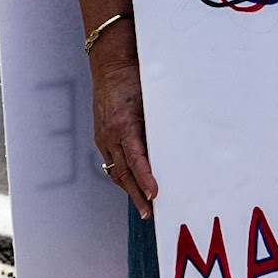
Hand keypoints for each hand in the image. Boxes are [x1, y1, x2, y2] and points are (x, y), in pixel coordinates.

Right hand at [92, 39, 157, 217]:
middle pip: (123, 173)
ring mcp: (102, 137)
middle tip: (150, 213)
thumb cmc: (136, 79)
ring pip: (115, 171)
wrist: (111, 64)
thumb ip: (159, 124)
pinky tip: (132, 184)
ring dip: (129, 189)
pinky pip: (111, 161)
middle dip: (137, 195)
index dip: (145, 179)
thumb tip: (175, 147)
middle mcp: (110, 134)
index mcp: (124, 125)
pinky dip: (122, 175)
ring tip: (143, 205)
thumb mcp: (152, 100)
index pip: (135, 160)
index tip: (155, 193)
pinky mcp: (101, 136)